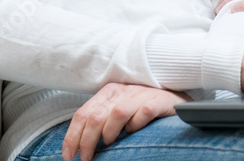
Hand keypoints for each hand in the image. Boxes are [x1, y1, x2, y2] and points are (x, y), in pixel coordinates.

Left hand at [62, 83, 187, 160]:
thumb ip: (101, 120)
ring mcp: (141, 94)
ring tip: (110, 144)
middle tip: (86, 158)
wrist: (174, 99)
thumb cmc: (142, 108)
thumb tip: (78, 143)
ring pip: (117, 113)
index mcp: (109, 92)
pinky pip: (143, 112)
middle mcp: (123, 91)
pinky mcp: (158, 100)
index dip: (72, 136)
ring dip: (109, 133)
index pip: (83, 113)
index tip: (69, 155)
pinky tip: (134, 131)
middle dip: (87, 141)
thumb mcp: (118, 110)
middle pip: (96, 116)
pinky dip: (136, 125)